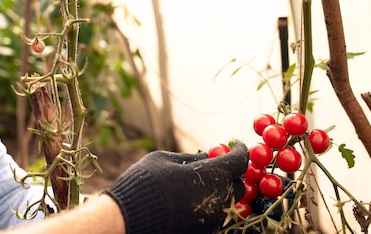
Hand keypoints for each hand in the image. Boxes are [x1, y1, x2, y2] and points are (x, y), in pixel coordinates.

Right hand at [104, 142, 248, 233]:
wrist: (129, 219)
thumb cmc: (146, 182)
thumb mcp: (166, 159)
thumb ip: (191, 158)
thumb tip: (207, 156)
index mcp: (212, 176)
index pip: (239, 162)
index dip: (241, 151)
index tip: (238, 146)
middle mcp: (218, 199)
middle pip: (237, 184)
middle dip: (231, 172)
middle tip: (218, 163)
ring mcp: (212, 219)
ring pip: (227, 202)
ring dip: (220, 189)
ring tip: (203, 180)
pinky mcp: (203, 231)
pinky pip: (215, 214)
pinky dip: (210, 203)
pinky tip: (194, 196)